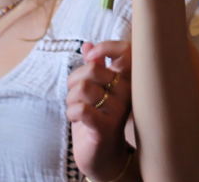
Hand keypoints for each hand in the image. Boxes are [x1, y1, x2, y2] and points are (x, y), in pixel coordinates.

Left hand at [69, 39, 133, 180]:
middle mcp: (127, 92)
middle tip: (74, 94)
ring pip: (83, 88)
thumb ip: (94, 67)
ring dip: (70, 98)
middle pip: (92, 69)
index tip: (91, 58)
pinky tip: (74, 118)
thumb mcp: (96, 90)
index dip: (104, 48)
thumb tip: (88, 44)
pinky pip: (82, 109)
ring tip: (74, 107)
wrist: (102, 154)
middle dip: (74, 81)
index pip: (125, 50)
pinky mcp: (106, 127)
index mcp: (126, 79)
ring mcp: (118, 110)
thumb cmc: (98, 118)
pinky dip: (71, 112)